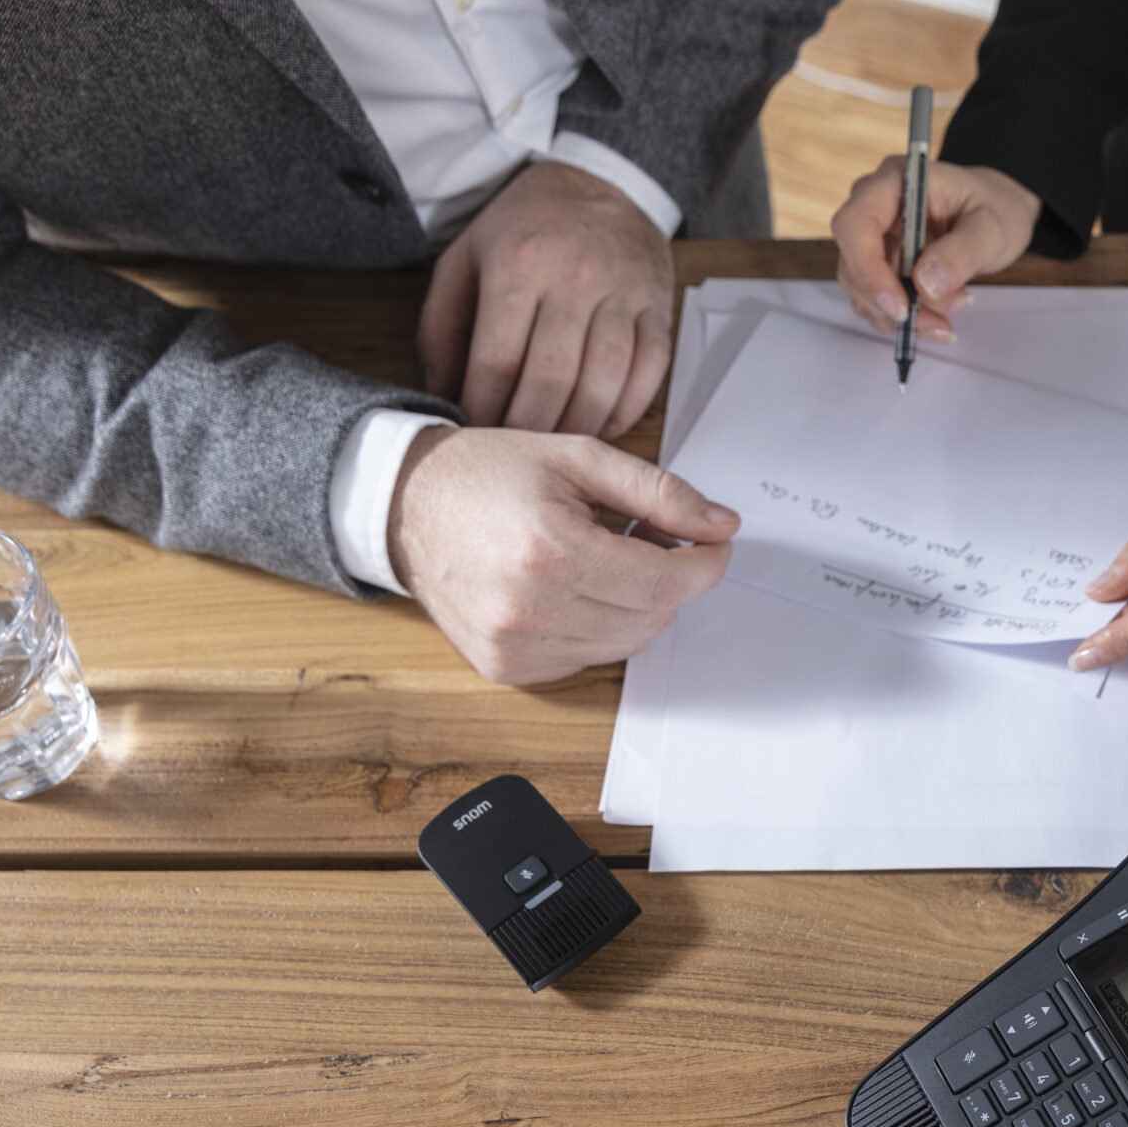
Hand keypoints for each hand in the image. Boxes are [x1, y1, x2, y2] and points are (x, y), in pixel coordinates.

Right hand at [389, 425, 735, 685]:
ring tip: (606, 557)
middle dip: (669, 578)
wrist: (405, 507)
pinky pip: (587, 658)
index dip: (706, 565)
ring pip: (625, 645)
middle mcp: (529, 610)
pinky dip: (597, 626)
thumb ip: (659, 491)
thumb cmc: (488, 474)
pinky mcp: (507, 669)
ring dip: (635, 605)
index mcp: (550, 551)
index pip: (665, 583)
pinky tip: (573, 586)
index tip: (714, 542)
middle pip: (651, 618)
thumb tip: (722, 525)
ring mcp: (515, 648)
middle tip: (649, 535)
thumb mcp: (579, 457)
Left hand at [418, 160, 674, 437]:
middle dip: (527, 427)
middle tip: (513, 448)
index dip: (483, 408)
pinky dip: (624, 410)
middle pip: (551, 379)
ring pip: (603, 382)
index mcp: (519, 263)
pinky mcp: (658, 307)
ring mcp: (623, 293)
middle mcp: (575, 278)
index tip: (475, 431)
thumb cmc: (527, 228)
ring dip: (575, 427)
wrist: (600, 183)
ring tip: (552, 443)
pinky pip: (649, 373)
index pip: (497, 360)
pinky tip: (598, 424)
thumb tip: (442, 394)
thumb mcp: (465, 258)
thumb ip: (443, 327)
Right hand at [832, 158, 1041, 343]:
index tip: (901, 306)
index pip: (855, 224)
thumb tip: (925, 283)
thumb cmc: (994, 208)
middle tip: (940, 323)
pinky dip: (906, 318)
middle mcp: (874, 207)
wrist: (996, 215)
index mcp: (895, 182)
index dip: (868, 269)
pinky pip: (877, 302)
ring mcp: (872, 238)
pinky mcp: (878, 265)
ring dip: (904, 316)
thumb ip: (962, 252)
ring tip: (955, 305)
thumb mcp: (992, 227)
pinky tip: (942, 311)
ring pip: (863, 291)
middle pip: (853, 265)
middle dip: (893, 304)